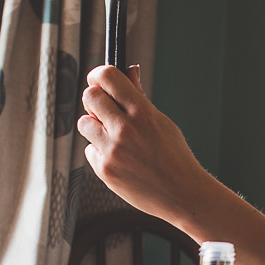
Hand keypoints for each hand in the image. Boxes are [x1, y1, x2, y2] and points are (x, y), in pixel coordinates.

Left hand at [76, 65, 212, 225]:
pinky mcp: (104, 170)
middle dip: (94, 99)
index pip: (107, 77)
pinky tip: (120, 159)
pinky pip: (89, 149)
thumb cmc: (174, 156)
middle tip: (104, 108)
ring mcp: (112, 150)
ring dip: (94, 126)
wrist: (181, 194)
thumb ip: (139, 96)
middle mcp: (124, 129)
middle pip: (89, 96)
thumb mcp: (161, 121)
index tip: (98, 79)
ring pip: (83, 123)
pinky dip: (100, 151)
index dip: (98, 74)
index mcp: (142, 112)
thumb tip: (128, 69)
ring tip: (114, 137)